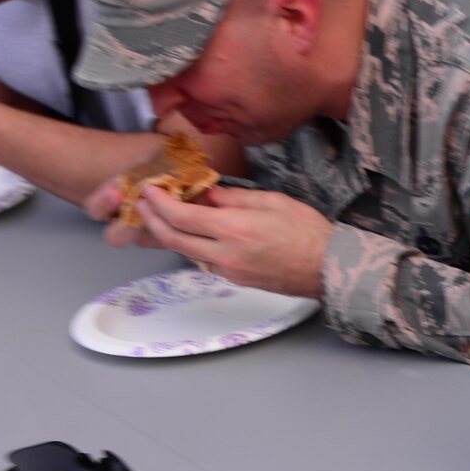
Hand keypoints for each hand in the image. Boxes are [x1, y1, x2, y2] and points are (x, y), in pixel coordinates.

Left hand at [130, 184, 331, 296]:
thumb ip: (234, 197)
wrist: (327, 267)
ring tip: (161, 218)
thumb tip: (208, 194)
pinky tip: (193, 235)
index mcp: (233, 228)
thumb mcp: (272, 201)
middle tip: (142, 204)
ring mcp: (229, 270)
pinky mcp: (236, 280)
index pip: (181, 216)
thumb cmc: (307, 231)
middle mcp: (225, 253)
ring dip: (168, 235)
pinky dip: (192, 246)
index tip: (150, 190)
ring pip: (186, 252)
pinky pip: (205, 262)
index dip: (159, 203)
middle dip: (152, 220)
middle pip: (173, 239)